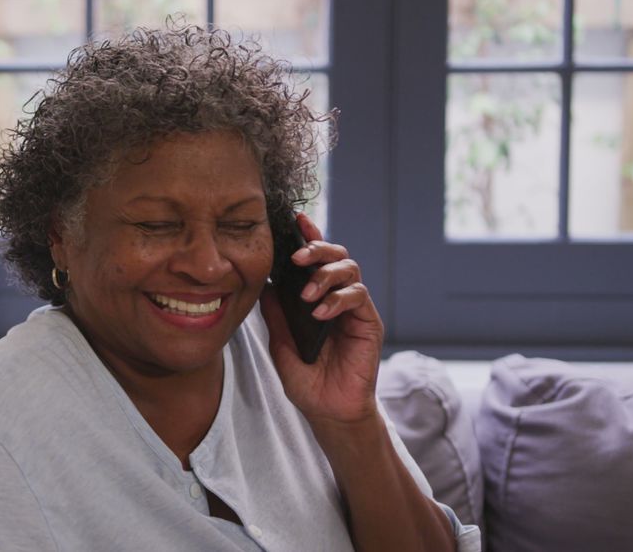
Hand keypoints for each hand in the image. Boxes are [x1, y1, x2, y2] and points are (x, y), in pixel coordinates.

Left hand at [259, 213, 383, 426]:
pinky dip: (338, 299)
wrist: (329, 411)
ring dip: (326, 274)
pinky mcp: (369, 323)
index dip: (310, 237)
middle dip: (318, 248)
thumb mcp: (281, 345)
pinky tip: (320, 313)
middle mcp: (338, 298)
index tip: (296, 220)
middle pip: (337, 255)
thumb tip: (263, 285)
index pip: (316, 261)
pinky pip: (358, 296)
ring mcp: (355, 310)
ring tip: (307, 294)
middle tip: (297, 256)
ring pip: (350, 269)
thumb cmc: (307, 380)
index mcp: (317, 298)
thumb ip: (276, 315)